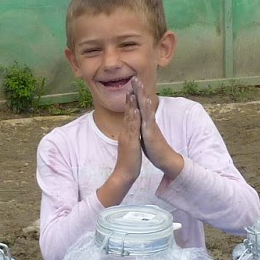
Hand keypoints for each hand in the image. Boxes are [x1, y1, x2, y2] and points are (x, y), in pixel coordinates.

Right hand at [95, 89, 142, 207]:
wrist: (124, 173)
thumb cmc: (128, 160)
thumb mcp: (129, 145)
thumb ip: (128, 137)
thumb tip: (128, 131)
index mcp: (126, 132)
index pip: (128, 115)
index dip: (129, 103)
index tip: (131, 92)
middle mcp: (125, 132)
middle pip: (127, 113)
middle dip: (129, 99)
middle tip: (130, 87)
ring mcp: (127, 136)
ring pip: (128, 118)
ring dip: (130, 105)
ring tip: (131, 93)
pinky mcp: (130, 141)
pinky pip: (132, 128)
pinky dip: (133, 119)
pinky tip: (135, 111)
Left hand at [134, 76, 184, 180]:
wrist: (164, 158)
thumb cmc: (154, 147)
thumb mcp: (146, 133)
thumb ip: (144, 125)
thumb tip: (140, 120)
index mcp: (145, 121)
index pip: (140, 105)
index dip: (136, 94)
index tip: (132, 83)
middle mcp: (148, 120)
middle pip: (143, 102)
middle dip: (139, 90)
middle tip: (134, 77)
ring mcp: (150, 124)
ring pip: (145, 107)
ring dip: (142, 95)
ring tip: (140, 84)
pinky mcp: (151, 131)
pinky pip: (148, 118)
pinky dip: (147, 109)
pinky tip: (145, 101)